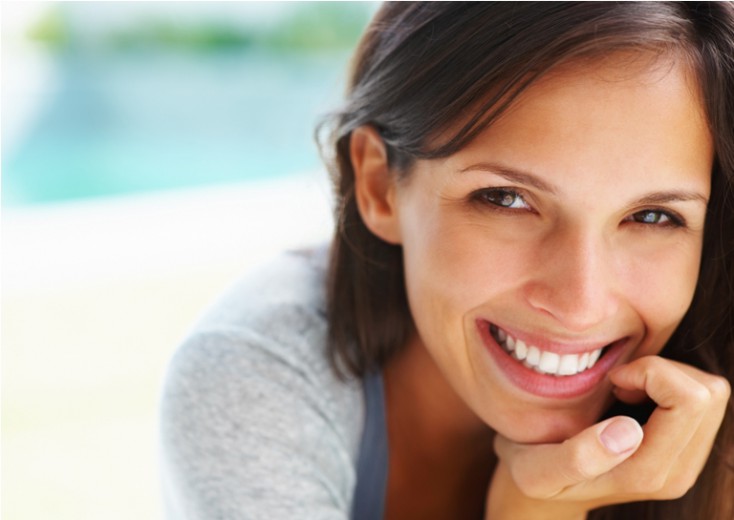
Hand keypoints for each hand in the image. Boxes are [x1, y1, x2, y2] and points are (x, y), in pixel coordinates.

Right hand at [486, 356, 729, 518]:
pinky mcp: (685, 449)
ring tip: (622, 390)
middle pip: (709, 394)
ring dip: (667, 377)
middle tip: (618, 382)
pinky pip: (700, 399)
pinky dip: (668, 384)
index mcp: (647, 473)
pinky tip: (631, 396)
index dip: (652, 372)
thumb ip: (578, 457)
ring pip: (711, 394)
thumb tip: (630, 428)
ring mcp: (686, 461)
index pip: (690, 401)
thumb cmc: (530, 469)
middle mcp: (678, 471)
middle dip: (663, 371)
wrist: (544, 494)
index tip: (613, 380)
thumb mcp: (537, 470)